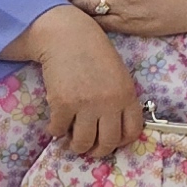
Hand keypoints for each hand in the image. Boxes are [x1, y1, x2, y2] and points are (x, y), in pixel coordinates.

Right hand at [24, 7, 146, 157]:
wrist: (67, 35)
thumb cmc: (93, 52)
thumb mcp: (117, 74)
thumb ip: (118, 99)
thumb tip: (110, 126)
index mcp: (127, 95)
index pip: (132, 132)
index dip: (119, 141)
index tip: (109, 140)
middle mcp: (109, 103)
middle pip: (107, 143)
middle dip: (96, 150)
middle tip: (87, 147)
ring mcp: (86, 105)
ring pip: (83, 143)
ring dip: (75, 146)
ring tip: (70, 140)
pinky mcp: (63, 104)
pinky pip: (59, 130)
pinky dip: (55, 131)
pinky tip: (55, 125)